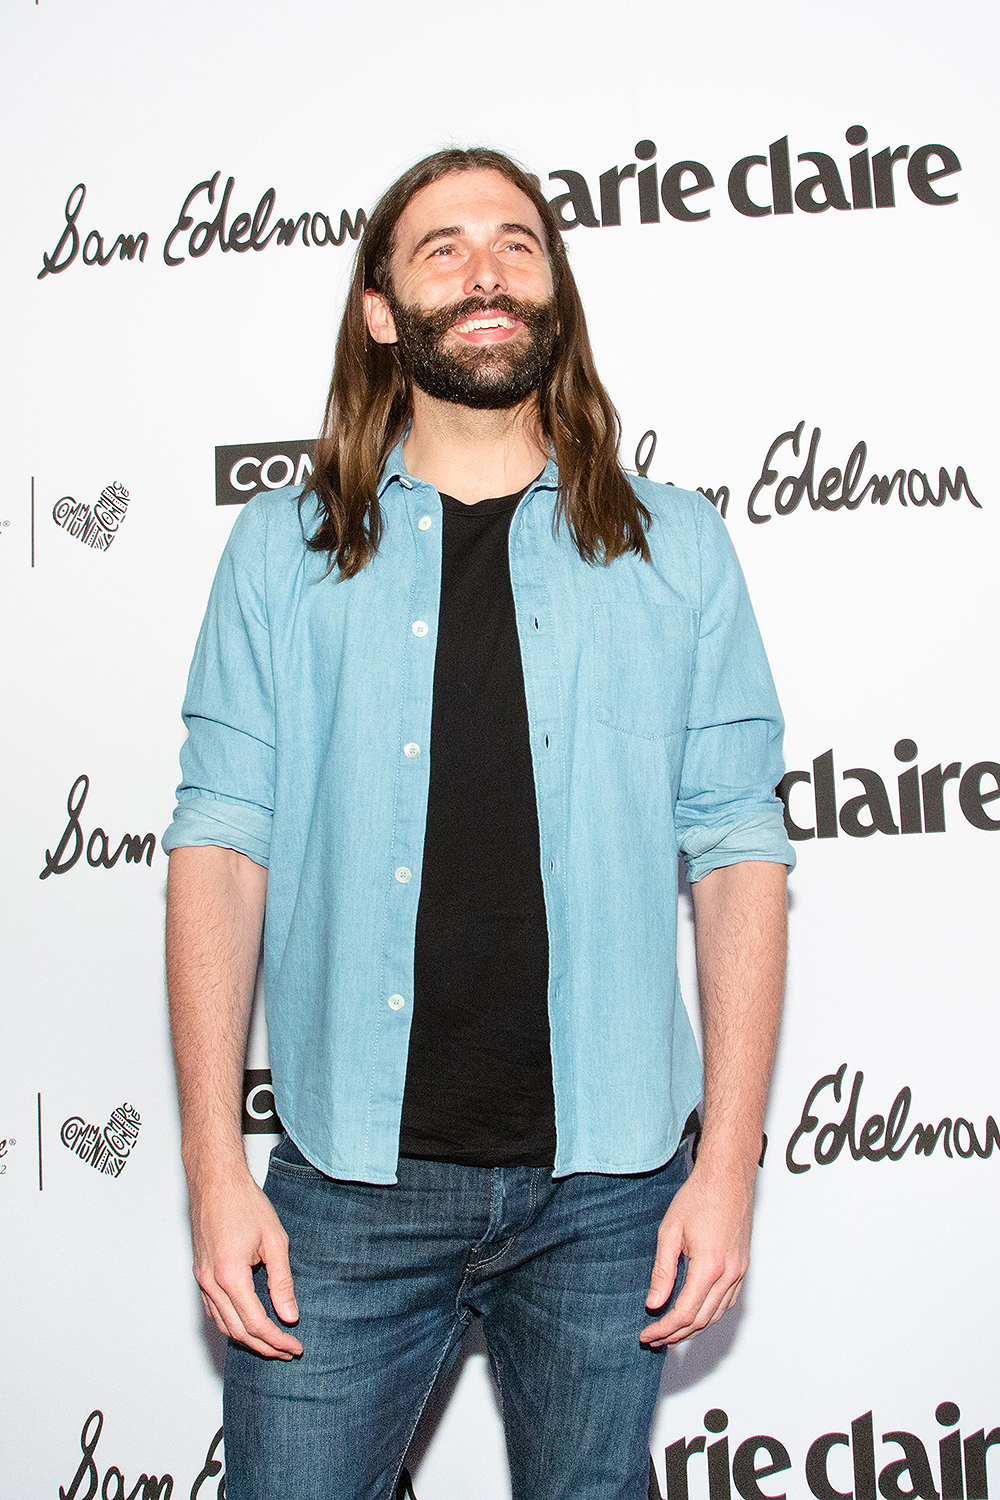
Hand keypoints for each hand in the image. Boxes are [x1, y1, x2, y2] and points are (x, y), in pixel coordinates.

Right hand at [188, 1160, 302, 1358]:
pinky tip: (248, 1323)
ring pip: (223, 1325)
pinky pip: (214, 1311)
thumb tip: (289, 1315)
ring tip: (273, 1342)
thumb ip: (282, 1282)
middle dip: (265, 1346)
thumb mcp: (274, 1241)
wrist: (216, 1181)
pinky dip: (232, 1324)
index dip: (277, 1341)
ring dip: (248, 1339)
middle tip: (288, 1352)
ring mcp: (202, 1280)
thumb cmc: (244, 1204)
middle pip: (238, 1331)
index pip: (256, 1324)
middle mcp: (211, 1283)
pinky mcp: (200, 1274)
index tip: (295, 1347)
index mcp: (230, 1275)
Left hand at [639, 1161, 753, 1345]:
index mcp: (709, 1267)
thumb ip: (662, 1271)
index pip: (684, 1313)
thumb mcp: (670, 1232)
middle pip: (701, 1320)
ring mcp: (739, 1271)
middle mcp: (729, 1274)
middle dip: (676, 1334)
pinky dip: (709, 1313)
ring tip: (670, 1331)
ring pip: (716, 1314)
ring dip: (693, 1327)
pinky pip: (727, 1301)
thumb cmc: (699, 1197)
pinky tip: (694, 1312)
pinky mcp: (743, 1266)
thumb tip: (654, 1303)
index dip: (664, 1329)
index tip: (647, 1335)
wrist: (728, 1176)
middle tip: (654, 1339)